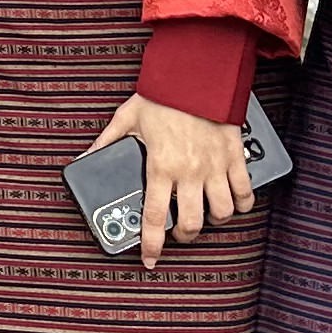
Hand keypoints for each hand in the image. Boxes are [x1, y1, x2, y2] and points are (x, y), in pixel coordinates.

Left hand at [82, 93, 249, 267]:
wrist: (197, 73)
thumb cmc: (162, 94)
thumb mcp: (127, 118)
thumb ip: (107, 142)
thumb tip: (86, 158)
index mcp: (161, 166)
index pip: (155, 217)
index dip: (151, 244)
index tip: (149, 259)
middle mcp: (190, 172)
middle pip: (192, 223)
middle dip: (185, 235)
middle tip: (179, 231)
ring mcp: (215, 167)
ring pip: (222, 212)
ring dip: (213, 220)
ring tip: (205, 215)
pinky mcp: (234, 157)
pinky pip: (245, 192)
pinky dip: (242, 203)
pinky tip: (234, 203)